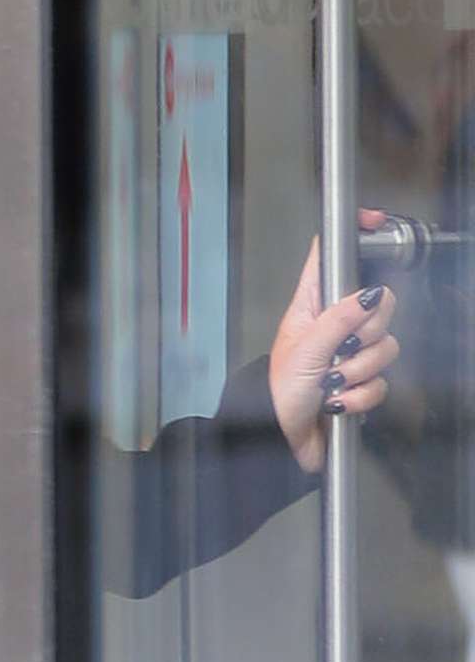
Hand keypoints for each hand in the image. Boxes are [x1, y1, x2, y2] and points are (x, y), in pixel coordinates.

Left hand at [269, 207, 399, 474]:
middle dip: (367, 333)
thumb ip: (339, 319)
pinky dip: (360, 396)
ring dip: (359, 371)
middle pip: (379, 305)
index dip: (354, 235)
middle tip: (341, 350)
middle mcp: (333, 326)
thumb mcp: (305, 350)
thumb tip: (371, 292)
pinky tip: (337, 402)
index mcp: (311, 307)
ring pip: (385, 347)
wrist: (277, 441)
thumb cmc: (275, 393)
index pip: (332, 259)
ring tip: (331, 383)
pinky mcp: (359, 383)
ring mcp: (348, 354)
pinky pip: (381, 382)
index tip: (375, 221)